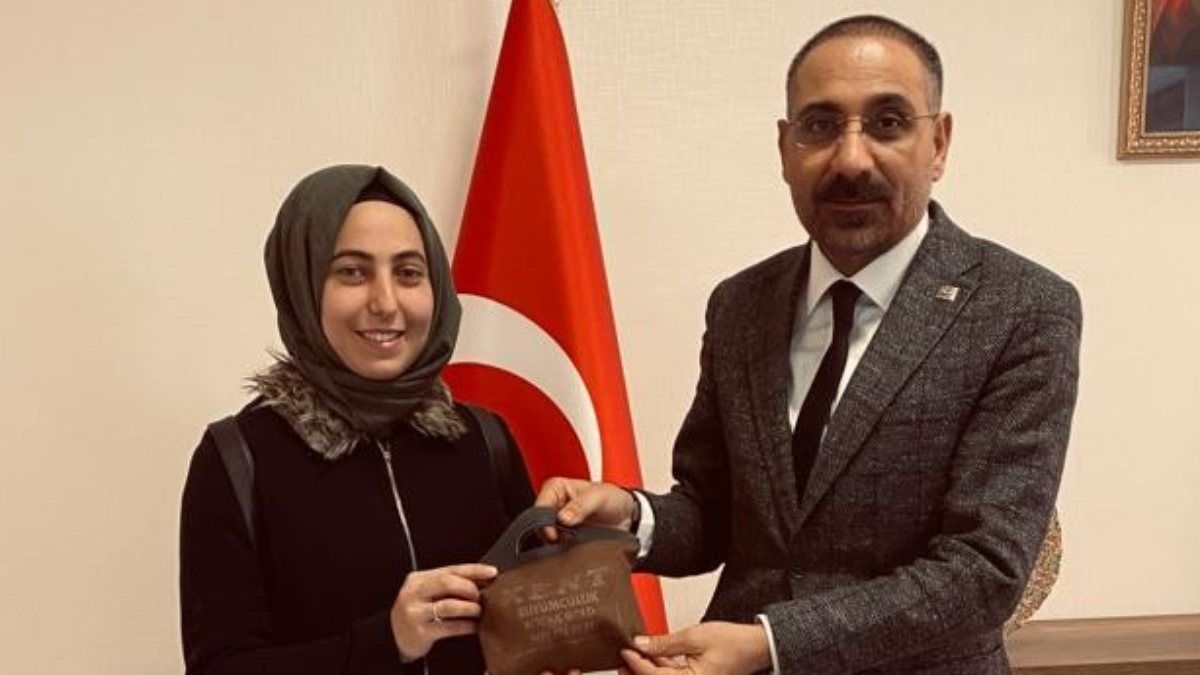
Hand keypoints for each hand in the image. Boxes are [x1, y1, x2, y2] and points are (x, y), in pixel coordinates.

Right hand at [389, 563, 497, 660]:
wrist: (394, 638)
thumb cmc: (417, 612)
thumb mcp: (429, 594)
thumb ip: (450, 585)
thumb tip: (483, 580)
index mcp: (418, 579)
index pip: (450, 569)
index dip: (474, 570)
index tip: (491, 572)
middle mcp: (414, 593)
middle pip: (447, 582)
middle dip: (470, 589)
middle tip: (480, 597)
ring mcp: (415, 613)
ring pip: (449, 605)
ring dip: (469, 608)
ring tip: (478, 611)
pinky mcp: (420, 632)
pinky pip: (448, 627)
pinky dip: (465, 626)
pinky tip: (472, 627)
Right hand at [535, 477, 635, 540]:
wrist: (628, 517)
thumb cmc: (613, 499)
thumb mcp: (599, 497)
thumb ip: (581, 506)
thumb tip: (563, 518)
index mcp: (557, 488)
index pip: (540, 505)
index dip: (543, 521)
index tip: (554, 534)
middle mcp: (554, 505)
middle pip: (540, 523)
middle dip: (550, 534)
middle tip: (564, 541)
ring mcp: (559, 523)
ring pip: (546, 537)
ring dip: (557, 544)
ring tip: (572, 545)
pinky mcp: (565, 537)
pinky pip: (557, 547)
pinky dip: (563, 550)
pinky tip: (573, 551)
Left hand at [618, 622, 772, 674]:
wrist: (756, 646)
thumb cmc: (734, 643)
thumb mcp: (695, 637)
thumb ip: (666, 642)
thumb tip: (642, 643)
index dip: (636, 663)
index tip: (624, 650)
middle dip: (638, 669)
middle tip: (622, 656)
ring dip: (648, 666)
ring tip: (633, 652)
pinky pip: (673, 673)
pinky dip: (661, 664)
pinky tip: (651, 653)